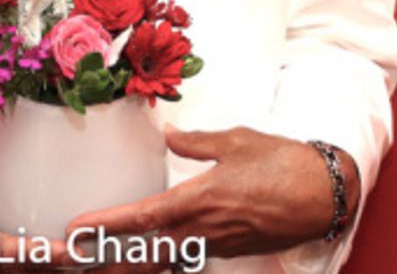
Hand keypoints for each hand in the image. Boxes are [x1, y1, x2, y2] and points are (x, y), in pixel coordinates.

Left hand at [63, 125, 359, 271]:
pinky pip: (187, 257)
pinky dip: (162, 258)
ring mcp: (218, 245)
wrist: (325, 194)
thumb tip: (170, 136)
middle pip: (145, 254)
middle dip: (107, 259)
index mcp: (199, 201)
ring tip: (100, 260)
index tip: (77, 229)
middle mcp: (203, 231)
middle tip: (72, 258)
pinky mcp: (231, 249)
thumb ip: (196, 142)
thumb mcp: (234, 140)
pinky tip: (149, 253)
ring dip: (132, 262)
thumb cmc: (282, 162)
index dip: (107, 225)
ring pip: (165, 260)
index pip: (142, 218)